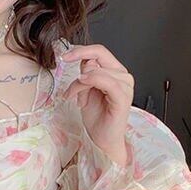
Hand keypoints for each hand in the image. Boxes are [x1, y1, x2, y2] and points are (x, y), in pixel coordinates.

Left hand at [63, 43, 132, 166]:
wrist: (102, 140)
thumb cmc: (97, 117)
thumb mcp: (85, 91)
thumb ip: (86, 74)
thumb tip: (83, 62)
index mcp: (115, 72)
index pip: (99, 51)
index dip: (81, 50)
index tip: (65, 56)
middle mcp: (123, 76)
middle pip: (98, 56)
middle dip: (79, 63)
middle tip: (66, 72)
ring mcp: (125, 86)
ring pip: (96, 70)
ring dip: (80, 84)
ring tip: (78, 99)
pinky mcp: (122, 97)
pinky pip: (106, 81)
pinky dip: (91, 81)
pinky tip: (83, 90)